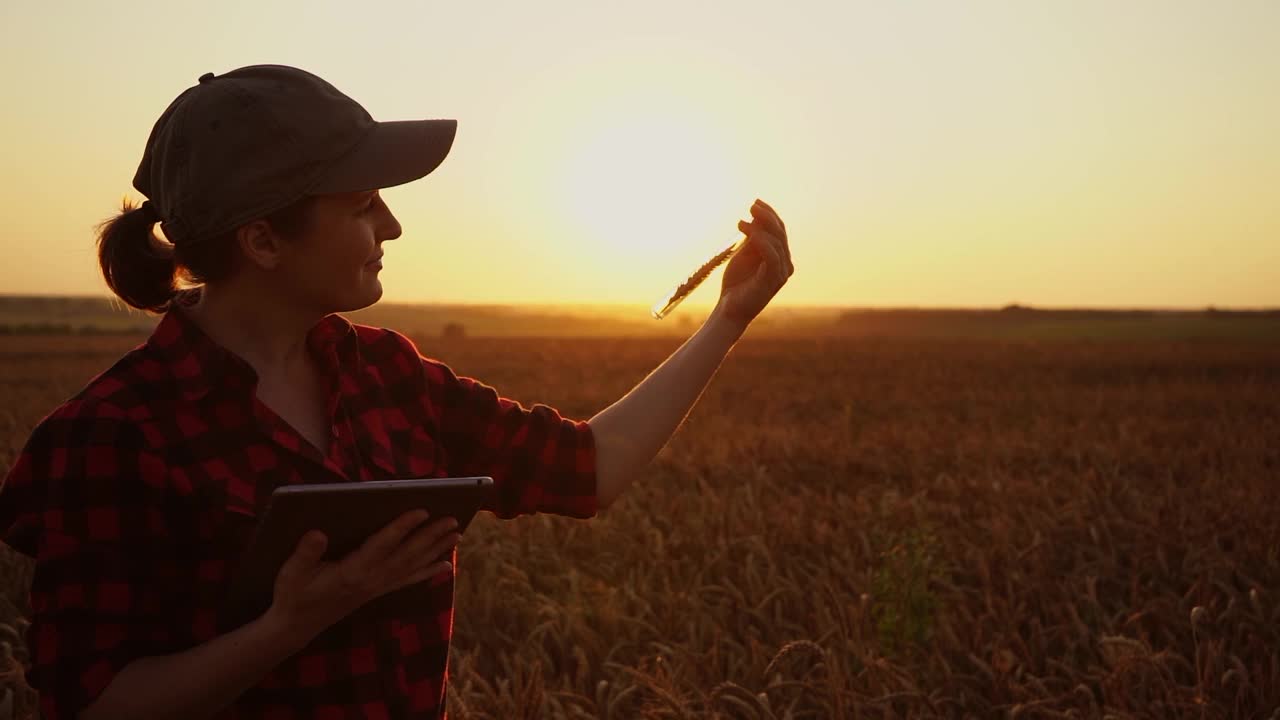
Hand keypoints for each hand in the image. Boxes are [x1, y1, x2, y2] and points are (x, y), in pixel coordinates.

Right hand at [266, 509, 459, 635]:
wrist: (297, 626)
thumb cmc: (293, 594)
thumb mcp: (292, 573)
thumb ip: (305, 553)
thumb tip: (317, 532)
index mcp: (352, 572)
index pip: (382, 545)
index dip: (402, 527)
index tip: (421, 510)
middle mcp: (371, 580)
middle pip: (407, 554)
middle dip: (430, 536)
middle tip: (452, 519)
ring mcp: (377, 587)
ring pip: (413, 566)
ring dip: (435, 550)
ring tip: (456, 534)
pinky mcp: (378, 592)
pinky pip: (409, 580)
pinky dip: (428, 571)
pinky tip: (446, 565)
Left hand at [716, 199, 794, 329]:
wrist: (730, 309)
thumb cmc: (736, 283)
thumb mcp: (744, 255)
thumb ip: (752, 238)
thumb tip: (756, 215)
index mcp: (780, 257)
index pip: (779, 230)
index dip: (770, 214)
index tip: (756, 202)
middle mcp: (785, 264)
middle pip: (780, 233)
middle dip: (767, 217)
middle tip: (751, 206)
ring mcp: (781, 273)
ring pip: (776, 243)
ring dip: (759, 228)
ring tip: (740, 222)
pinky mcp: (773, 280)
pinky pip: (771, 256)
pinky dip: (761, 241)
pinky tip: (748, 232)